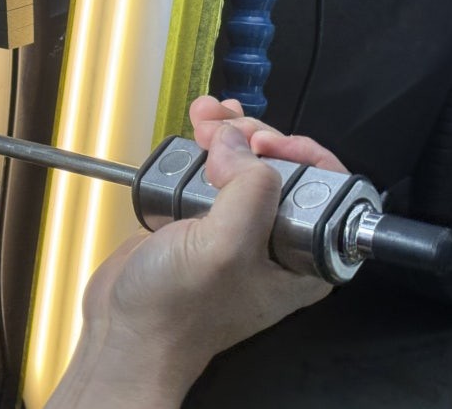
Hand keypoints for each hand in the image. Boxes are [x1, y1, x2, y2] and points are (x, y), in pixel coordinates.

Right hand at [51, 97, 336, 406]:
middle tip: (223, 131)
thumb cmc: (177, 312)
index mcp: (302, 257)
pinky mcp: (201, 220)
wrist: (125, 332)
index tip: (263, 144)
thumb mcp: (224, 249)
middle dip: (252, 136)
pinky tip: (195, 132)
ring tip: (203, 120)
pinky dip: (205, 147)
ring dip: (226, 133)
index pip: (326, 188)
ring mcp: (236, 228)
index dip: (299, 155)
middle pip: (282, 166)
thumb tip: (237, 142)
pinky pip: (213, 172)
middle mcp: (275, 240)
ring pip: (245, 163)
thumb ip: (248, 190)